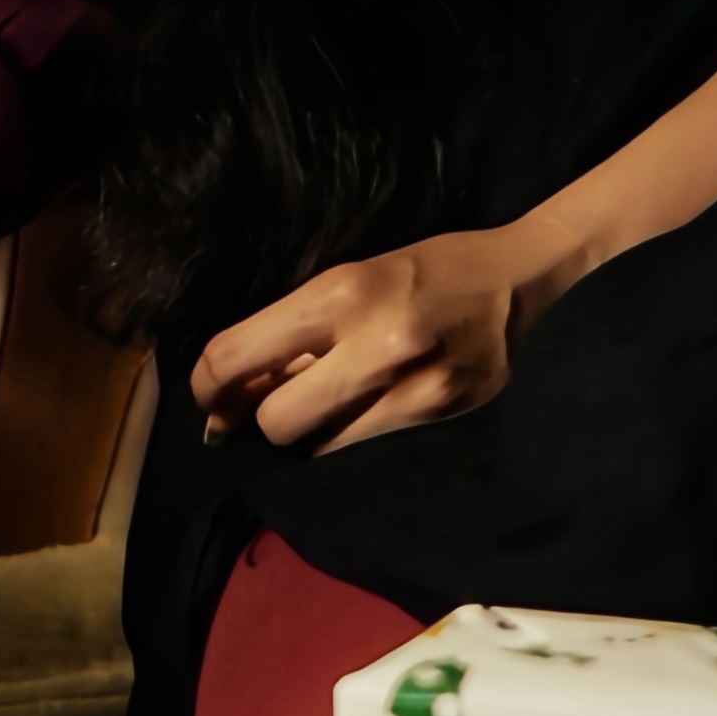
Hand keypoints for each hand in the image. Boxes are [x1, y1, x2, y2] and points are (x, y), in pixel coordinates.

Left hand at [191, 223, 542, 451]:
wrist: (508, 280)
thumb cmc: (412, 272)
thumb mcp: (344, 282)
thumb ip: (290, 340)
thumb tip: (228, 403)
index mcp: (341, 291)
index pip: (238, 355)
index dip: (208, 387)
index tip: (208, 397)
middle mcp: (379, 340)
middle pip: (276, 421)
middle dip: (258, 421)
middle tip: (257, 410)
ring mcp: (416, 384)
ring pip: (318, 443)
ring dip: (303, 432)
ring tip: (316, 402)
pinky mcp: (442, 413)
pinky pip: (361, 443)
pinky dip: (344, 432)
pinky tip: (358, 404)